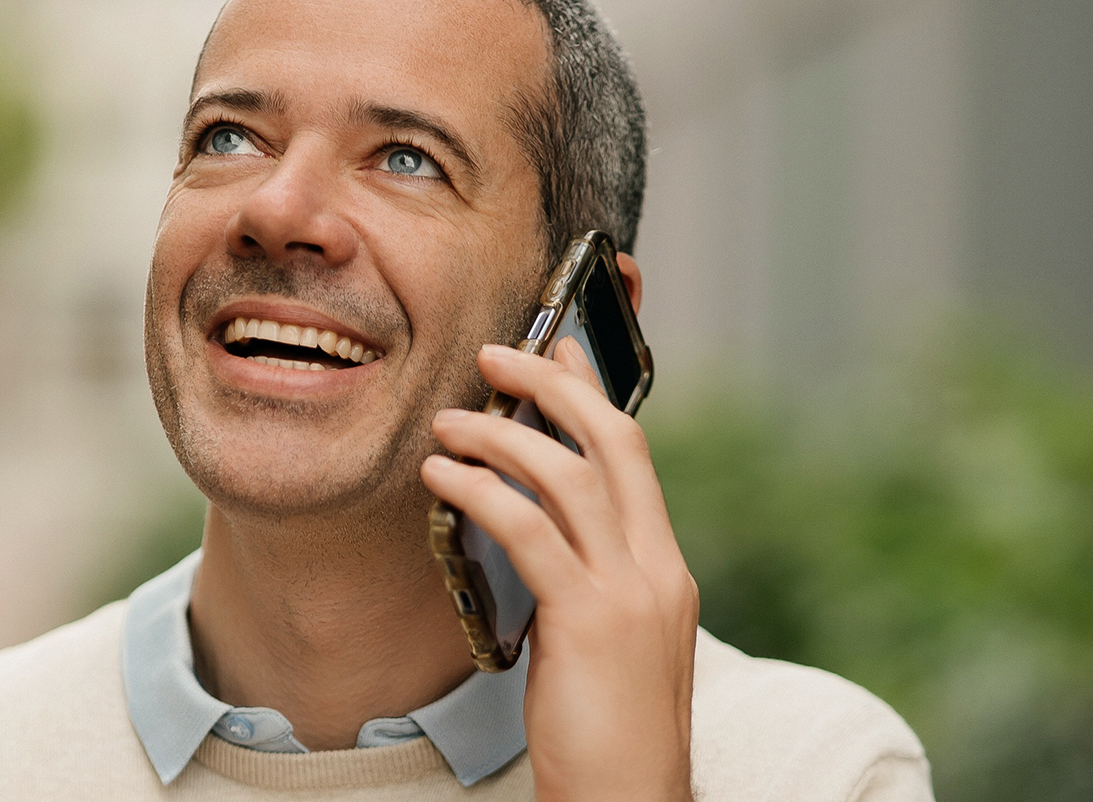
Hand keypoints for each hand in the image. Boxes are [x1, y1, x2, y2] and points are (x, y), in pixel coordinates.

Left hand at [421, 340, 697, 801]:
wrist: (629, 800)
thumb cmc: (607, 729)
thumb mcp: (607, 637)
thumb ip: (583, 576)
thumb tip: (527, 525)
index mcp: (665, 567)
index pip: (632, 455)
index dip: (593, 393)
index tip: (557, 350)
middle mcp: (658, 568)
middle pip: (611, 443)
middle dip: (552, 385)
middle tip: (497, 355)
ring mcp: (630, 593)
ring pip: (568, 477)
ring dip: (500, 436)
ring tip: (447, 422)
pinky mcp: (590, 621)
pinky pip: (529, 532)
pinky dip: (481, 491)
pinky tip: (443, 476)